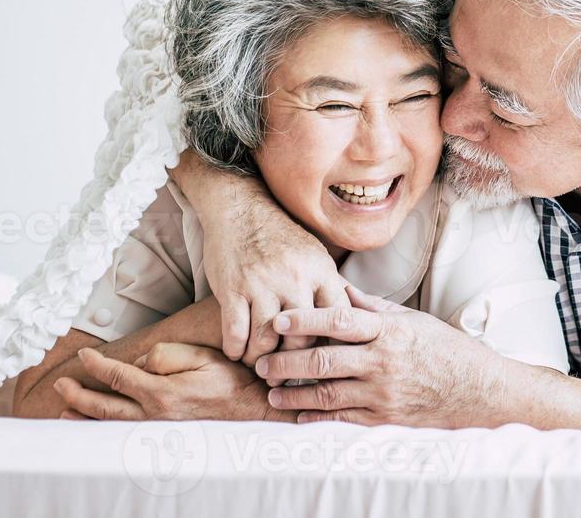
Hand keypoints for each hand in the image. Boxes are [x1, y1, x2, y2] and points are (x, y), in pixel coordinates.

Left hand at [54, 343, 285, 421]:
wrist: (250, 411)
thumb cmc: (228, 380)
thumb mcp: (202, 356)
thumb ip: (168, 354)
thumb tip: (142, 361)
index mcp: (161, 393)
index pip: (118, 377)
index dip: (97, 365)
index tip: (84, 355)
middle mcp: (153, 416)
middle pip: (106, 406)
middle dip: (79, 395)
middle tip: (62, 385)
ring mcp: (156, 431)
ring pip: (111, 425)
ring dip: (85, 418)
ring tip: (65, 411)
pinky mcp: (161, 438)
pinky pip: (125, 435)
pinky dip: (104, 431)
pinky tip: (93, 428)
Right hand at [173, 149, 352, 364]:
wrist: (240, 208)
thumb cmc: (280, 237)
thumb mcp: (314, 254)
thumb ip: (328, 286)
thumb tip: (349, 323)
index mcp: (321, 271)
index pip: (337, 320)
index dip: (331, 345)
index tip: (323, 360)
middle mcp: (295, 278)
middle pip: (302, 339)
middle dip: (295, 361)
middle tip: (287, 372)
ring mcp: (261, 284)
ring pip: (266, 342)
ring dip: (261, 359)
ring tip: (261, 364)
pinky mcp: (231, 289)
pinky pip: (236, 334)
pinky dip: (236, 350)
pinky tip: (237, 351)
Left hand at [253, 285, 505, 427]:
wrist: (480, 392)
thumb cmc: (446, 350)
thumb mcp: (413, 320)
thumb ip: (373, 307)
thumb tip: (339, 286)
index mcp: (389, 332)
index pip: (339, 321)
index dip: (305, 319)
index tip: (278, 319)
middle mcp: (383, 362)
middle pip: (324, 361)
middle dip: (286, 362)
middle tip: (261, 362)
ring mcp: (383, 394)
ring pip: (327, 395)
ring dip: (294, 395)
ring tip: (271, 391)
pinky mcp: (385, 419)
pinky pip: (342, 420)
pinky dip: (316, 419)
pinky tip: (298, 416)